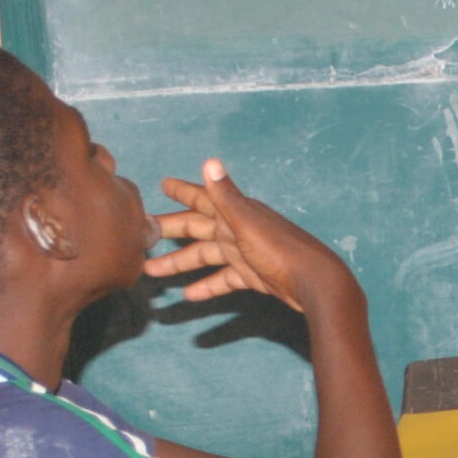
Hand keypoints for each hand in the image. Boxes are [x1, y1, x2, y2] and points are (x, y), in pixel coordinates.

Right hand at [144, 160, 358, 312]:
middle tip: (143, 235)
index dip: (182, 191)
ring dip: (180, 263)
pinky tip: (189, 295)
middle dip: (171, 229)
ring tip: (152, 271)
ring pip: (206, 256)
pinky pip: (224, 279)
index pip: (203, 197)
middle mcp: (239, 230)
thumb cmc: (281, 250)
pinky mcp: (253, 276)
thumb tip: (210, 162)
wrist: (314, 282)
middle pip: (197, 228)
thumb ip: (226, 196)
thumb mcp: (247, 222)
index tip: (162, 184)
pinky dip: (207, 286)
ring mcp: (245, 253)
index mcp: (236, 212)